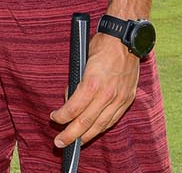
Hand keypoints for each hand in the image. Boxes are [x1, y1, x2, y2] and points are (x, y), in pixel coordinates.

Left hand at [50, 33, 141, 148]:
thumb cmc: (102, 45)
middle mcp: (106, 94)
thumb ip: (76, 81)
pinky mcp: (127, 99)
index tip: (54, 118)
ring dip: (86, 136)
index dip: (62, 117)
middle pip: (85, 122)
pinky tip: (93, 132)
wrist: (127, 39)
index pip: (73, 108)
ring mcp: (119, 99)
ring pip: (100, 125)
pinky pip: (112, 120)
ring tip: (74, 143)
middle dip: (70, 135)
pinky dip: (101, 128)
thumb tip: (70, 99)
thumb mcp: (82, 60)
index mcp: (92, 83)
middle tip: (59, 143)